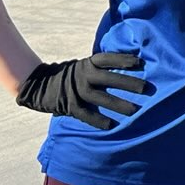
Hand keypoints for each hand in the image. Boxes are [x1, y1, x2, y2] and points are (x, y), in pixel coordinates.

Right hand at [16, 53, 153, 129]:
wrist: (38, 84)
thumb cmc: (71, 76)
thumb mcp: (84, 66)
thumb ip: (101, 68)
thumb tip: (128, 68)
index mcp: (88, 63)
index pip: (107, 59)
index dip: (123, 59)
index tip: (140, 62)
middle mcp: (82, 75)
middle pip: (108, 78)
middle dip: (127, 83)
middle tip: (146, 89)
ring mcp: (75, 90)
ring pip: (99, 97)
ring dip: (117, 104)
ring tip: (134, 111)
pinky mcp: (68, 105)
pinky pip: (84, 114)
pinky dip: (97, 120)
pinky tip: (110, 126)